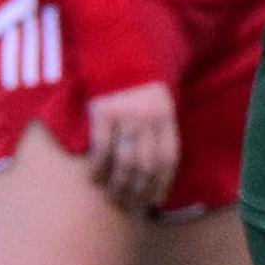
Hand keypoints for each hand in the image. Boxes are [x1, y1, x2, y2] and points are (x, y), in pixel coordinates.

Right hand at [82, 80, 181, 212]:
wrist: (118, 58)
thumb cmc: (138, 89)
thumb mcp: (159, 107)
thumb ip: (159, 134)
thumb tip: (156, 175)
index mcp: (167, 118)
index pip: (168, 160)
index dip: (161, 184)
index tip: (153, 202)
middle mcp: (150, 119)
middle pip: (147, 165)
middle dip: (138, 191)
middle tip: (127, 205)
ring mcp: (126, 116)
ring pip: (125, 161)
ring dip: (118, 185)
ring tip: (112, 197)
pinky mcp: (103, 113)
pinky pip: (102, 147)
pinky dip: (99, 167)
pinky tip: (95, 178)